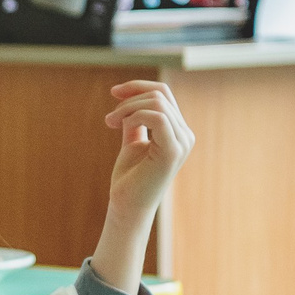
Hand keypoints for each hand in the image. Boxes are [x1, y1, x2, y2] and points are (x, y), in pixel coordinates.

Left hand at [104, 79, 194, 218]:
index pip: (163, 94)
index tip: (114, 92)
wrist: (127, 206)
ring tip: (111, 123)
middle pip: (160, 94)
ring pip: (157, 102)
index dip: (137, 87)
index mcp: (177, 131)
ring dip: (128, 108)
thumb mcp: (132, 142)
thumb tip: (130, 98)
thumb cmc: (129, 178)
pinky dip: (134, 116)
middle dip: (129, 98)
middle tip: (109, 120)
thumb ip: (135, 121)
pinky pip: (157, 117)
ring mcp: (182, 143)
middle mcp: (185, 135)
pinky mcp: (173, 151)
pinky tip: (120, 127)